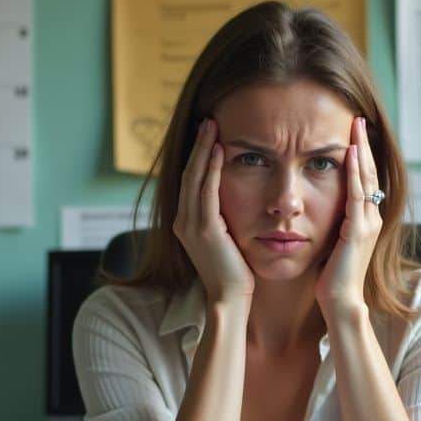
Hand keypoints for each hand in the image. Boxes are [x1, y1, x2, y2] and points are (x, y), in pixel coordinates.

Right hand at [173, 118, 253, 303]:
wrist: (230, 299)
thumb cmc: (235, 274)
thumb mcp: (227, 240)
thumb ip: (224, 220)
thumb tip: (237, 201)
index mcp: (187, 223)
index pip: (191, 181)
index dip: (199, 156)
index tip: (209, 134)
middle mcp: (183, 221)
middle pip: (189, 173)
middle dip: (199, 145)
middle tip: (208, 120)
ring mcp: (190, 224)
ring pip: (195, 177)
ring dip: (204, 149)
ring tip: (212, 126)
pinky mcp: (204, 229)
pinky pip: (207, 191)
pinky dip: (212, 168)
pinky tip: (220, 150)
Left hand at [317, 116, 382, 314]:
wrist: (339, 302)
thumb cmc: (330, 278)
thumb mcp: (331, 243)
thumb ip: (331, 224)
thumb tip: (317, 208)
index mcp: (364, 220)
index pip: (363, 179)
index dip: (359, 155)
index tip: (352, 133)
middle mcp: (370, 218)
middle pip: (369, 172)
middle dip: (363, 144)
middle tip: (357, 118)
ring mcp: (367, 223)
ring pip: (366, 178)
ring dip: (361, 150)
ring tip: (356, 126)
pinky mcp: (358, 230)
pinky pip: (357, 194)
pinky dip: (354, 172)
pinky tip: (350, 153)